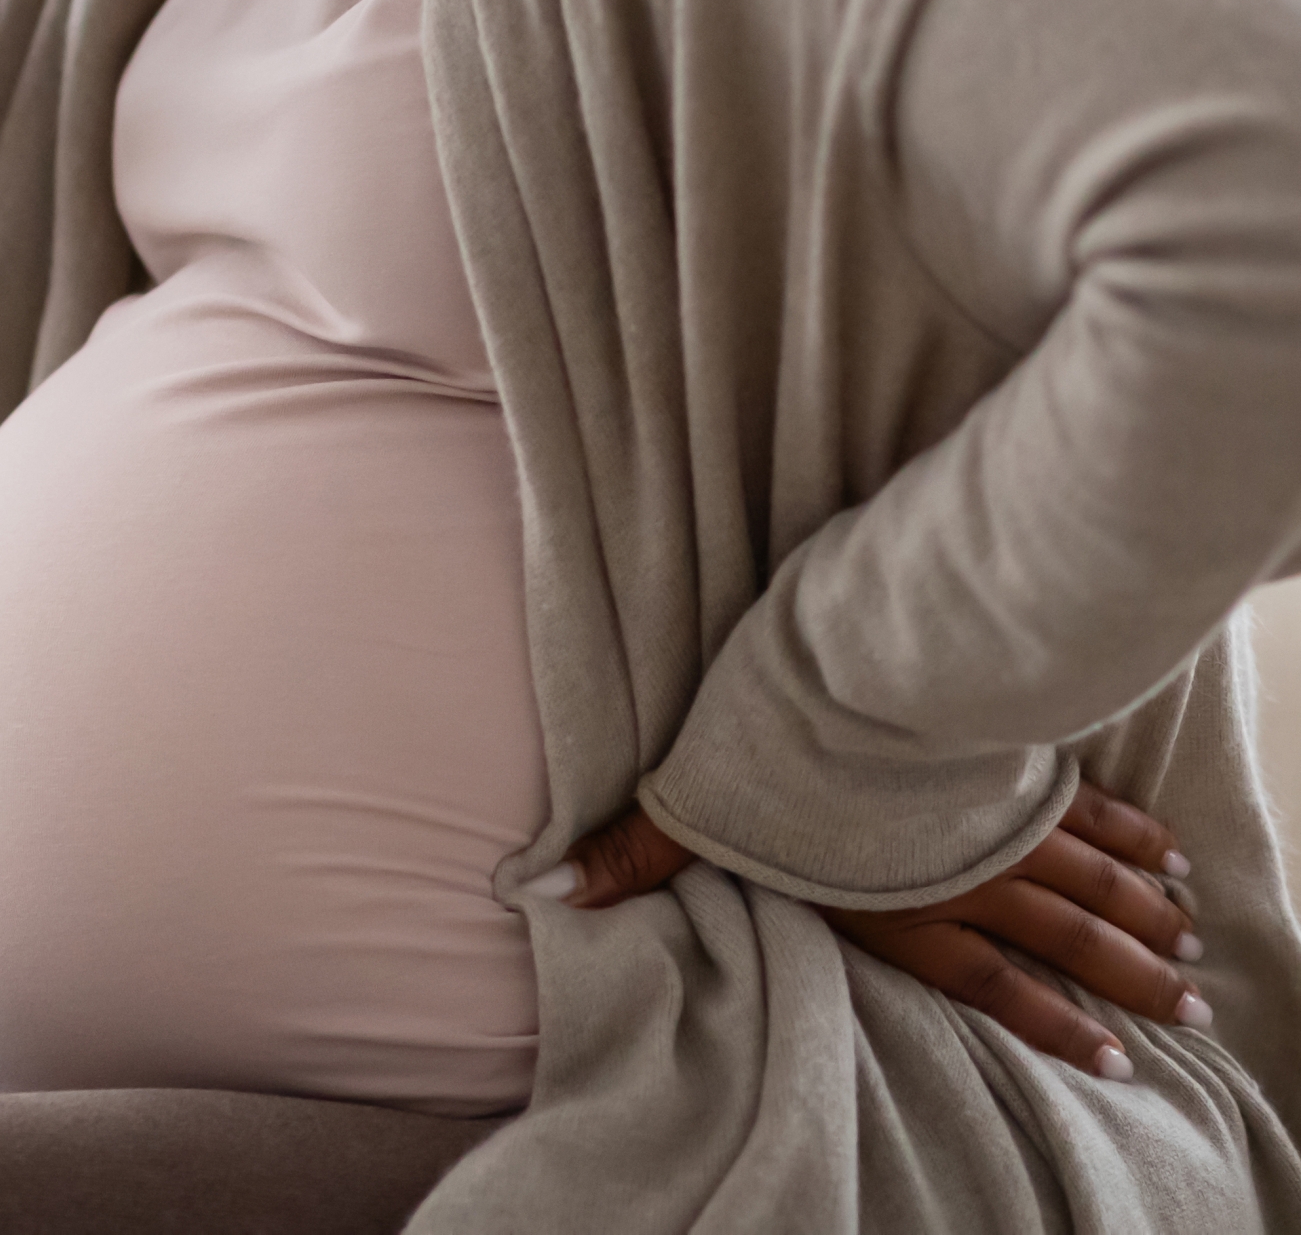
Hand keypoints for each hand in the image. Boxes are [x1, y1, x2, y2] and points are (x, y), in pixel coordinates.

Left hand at [525, 778, 1202, 1081]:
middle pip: (1067, 934)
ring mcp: (1005, 807)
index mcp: (904, 901)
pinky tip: (1167, 848)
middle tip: (1187, 1009)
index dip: (1054, 1020)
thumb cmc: (780, 744)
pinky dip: (1132, 827)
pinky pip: (1088, 799)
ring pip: (1092, 871)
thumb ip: (631, 854)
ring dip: (1143, 910)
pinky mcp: (1019, 751)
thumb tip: (539, 890)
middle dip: (1126, 974)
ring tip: (1189, 944)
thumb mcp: (697, 804)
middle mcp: (970, 870)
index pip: (993, 977)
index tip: (1113, 1057)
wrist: (861, 669)